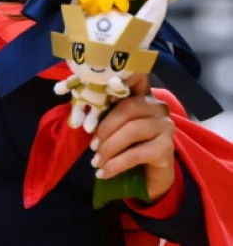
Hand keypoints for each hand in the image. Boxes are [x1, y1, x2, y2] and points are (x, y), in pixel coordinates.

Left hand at [91, 74, 175, 200]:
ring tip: (96, 161)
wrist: (150, 174)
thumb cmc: (128, 145)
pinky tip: (104, 172)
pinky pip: (137, 154)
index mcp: (143, 96)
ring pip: (132, 131)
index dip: (124, 75)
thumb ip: (104, 113)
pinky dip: (116, 164)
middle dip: (105, 127)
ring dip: (109, 148)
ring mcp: (166, 127)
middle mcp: (158, 107)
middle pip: (129, 108)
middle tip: (92, 146)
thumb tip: (82, 114)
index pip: (137, 77)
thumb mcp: (114, 126)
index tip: (104, 81)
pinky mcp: (168, 148)